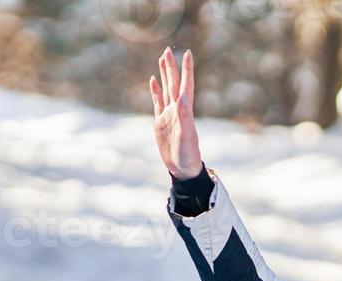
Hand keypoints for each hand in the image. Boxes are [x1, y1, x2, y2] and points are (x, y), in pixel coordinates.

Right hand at [150, 47, 202, 180]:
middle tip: (168, 50)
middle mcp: (177, 110)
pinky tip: (154, 80)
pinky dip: (155, 90)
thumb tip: (184, 97)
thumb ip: (185, 116)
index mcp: (185, 111)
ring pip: (166, 89)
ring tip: (162, 58)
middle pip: (174, 83)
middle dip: (172, 67)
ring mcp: (168, 115)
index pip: (186, 85)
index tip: (187, 53)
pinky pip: (157, 102)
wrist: (182, 169)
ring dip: (165, 74)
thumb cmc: (187, 155)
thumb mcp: (186, 136)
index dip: (186, 69)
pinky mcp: (160, 122)